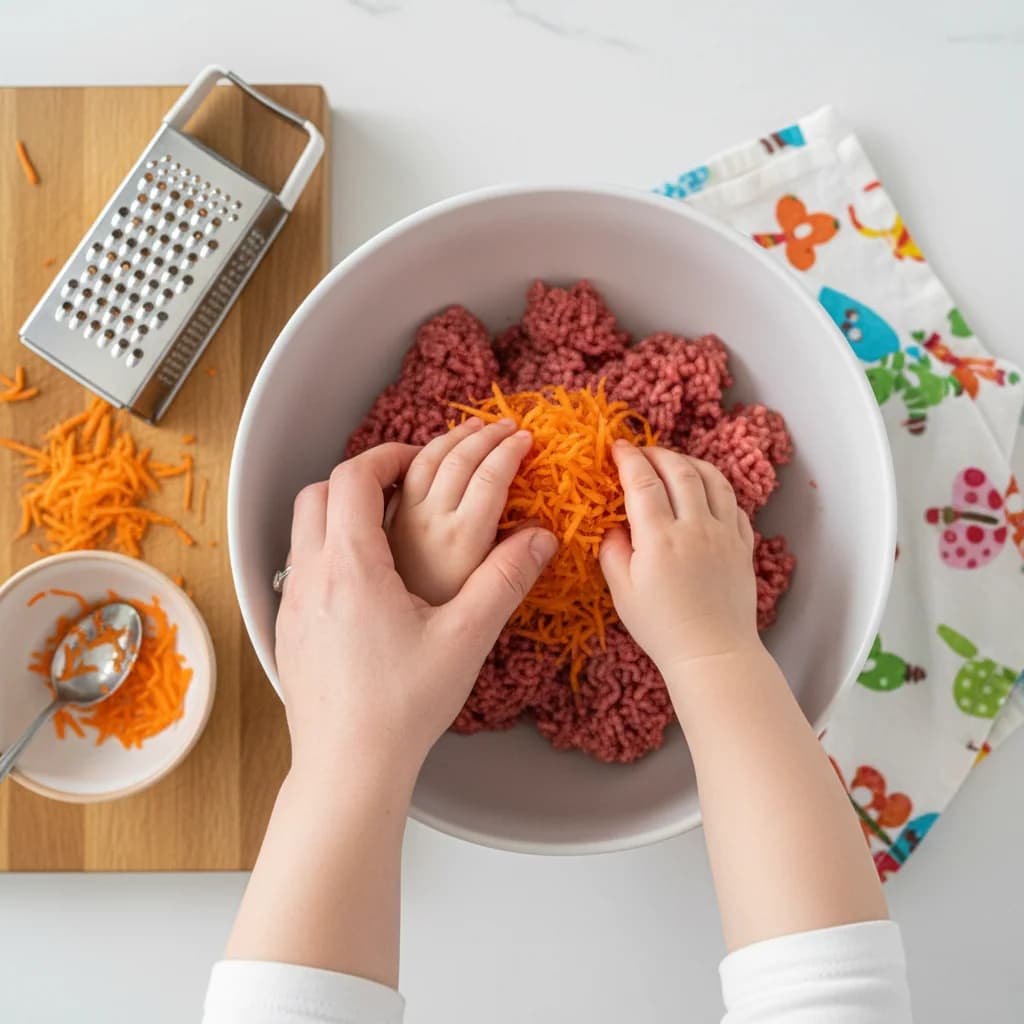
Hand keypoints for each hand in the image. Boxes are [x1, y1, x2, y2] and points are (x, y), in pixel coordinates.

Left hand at [275, 443, 557, 779]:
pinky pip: (301, 566)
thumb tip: (541, 537)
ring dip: (339, 513)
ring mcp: (293, 604)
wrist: (347, 767)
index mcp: (352, 565)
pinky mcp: (288, 630)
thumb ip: (505, 579)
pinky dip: (328, 549)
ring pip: (303, 530)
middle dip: (358, 479)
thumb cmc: (403, 706)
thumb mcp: (466, 638)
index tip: (415, 462)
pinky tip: (365, 582)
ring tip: (384, 528)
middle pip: (318, 493)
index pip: (354, 478)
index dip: (386, 458)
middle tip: (398, 487)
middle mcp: (312, 576)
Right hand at [599, 441, 760, 678]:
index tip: (617, 447)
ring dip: (691, 463)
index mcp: (660, 538)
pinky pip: (735, 505)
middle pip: (679, 471)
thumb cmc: (661, 628)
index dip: (628, 459)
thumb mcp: (622, 591)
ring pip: (713, 480)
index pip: (642, 482)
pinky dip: (718, 489)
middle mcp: (696, 527)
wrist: (712, 654)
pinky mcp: (743, 546)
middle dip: (658, 453)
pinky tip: (705, 493)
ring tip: (674, 462)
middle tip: (642, 452)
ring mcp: (725, 534)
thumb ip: (613, 551)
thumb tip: (613, 524)